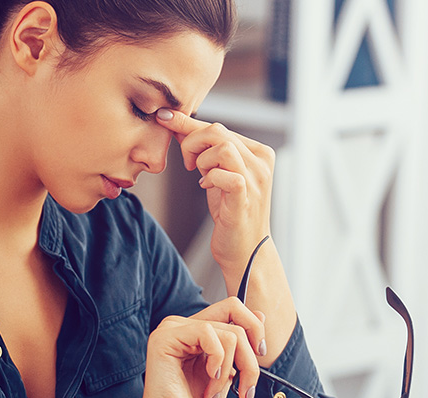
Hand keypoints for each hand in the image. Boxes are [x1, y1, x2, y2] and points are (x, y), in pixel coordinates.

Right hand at [136, 298, 264, 397]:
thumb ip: (239, 346)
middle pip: (236, 316)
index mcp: (197, 333)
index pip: (233, 308)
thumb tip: (260, 316)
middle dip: (250, 355)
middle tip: (246, 383)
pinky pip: (207, 333)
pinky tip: (208, 378)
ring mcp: (173, 329)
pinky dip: (217, 361)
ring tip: (216, 391)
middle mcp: (183, 326)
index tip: (260, 354)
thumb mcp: (228, 374)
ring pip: (228, 331)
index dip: (254, 328)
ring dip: (231, 368)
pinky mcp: (165, 337)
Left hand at [156, 108, 274, 273]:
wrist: (245, 250)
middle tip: (188, 164)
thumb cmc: (231, 211)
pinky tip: (207, 186)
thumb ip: (204, 150)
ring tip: (201, 176)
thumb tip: (178, 125)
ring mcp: (256, 179)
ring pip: (222, 147)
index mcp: (258, 152)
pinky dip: (209, 177)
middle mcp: (262, 162)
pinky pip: (224, 173)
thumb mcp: (217, 174)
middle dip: (192, 143)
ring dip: (202, 160)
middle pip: (219, 132)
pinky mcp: (246, 196)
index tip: (165, 118)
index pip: (220, 127)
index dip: (189, 124)